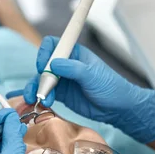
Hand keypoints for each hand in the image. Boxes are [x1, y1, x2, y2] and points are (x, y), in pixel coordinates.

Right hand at [21, 36, 154, 143]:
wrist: (118, 108)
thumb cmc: (110, 86)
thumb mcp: (93, 75)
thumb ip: (73, 68)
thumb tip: (53, 64)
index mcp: (74, 53)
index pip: (53, 45)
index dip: (44, 52)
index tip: (43, 66)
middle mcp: (65, 65)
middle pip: (42, 63)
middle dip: (39, 75)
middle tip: (42, 89)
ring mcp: (61, 80)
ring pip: (41, 80)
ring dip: (37, 89)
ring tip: (40, 100)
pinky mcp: (61, 94)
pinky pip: (45, 93)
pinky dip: (40, 97)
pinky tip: (42, 104)